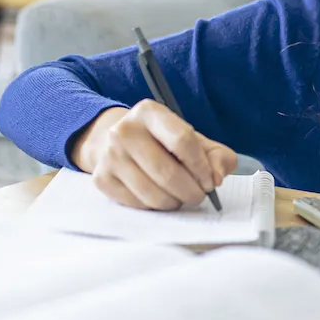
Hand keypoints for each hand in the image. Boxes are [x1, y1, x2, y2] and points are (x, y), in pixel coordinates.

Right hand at [70, 100, 238, 209]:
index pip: (182, 141)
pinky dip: (156, 207)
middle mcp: (124, 130)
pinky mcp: (102, 179)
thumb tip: (217, 176)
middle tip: (199, 195)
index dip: (202, 167)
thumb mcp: (192, 139)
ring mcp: (110, 156)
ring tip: (180, 197)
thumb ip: (216, 155)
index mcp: (150, 112)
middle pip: (168, 172)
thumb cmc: (161, 142)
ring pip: (153, 194)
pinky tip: (160, 197)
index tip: (210, 181)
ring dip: (175, 202)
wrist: (116, 142)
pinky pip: (138, 204)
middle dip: (191, 191)